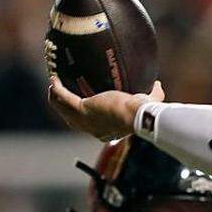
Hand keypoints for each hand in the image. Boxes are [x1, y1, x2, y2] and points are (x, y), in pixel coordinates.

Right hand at [47, 76, 163, 140]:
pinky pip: (63, 99)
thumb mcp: (148, 102)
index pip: (91, 126)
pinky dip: (57, 90)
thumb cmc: (144, 112)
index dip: (83, 118)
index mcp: (106, 130)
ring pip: (63, 109)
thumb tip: (158, 84)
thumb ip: (154, 94)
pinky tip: (53, 80)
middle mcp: (93, 128)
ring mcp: (85, 120)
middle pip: (71, 119)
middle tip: (60, 94)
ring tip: (53, 86)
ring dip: (56, 98)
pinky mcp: (82, 109)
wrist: (138, 115)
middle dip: (64, 107)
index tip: (82, 106)